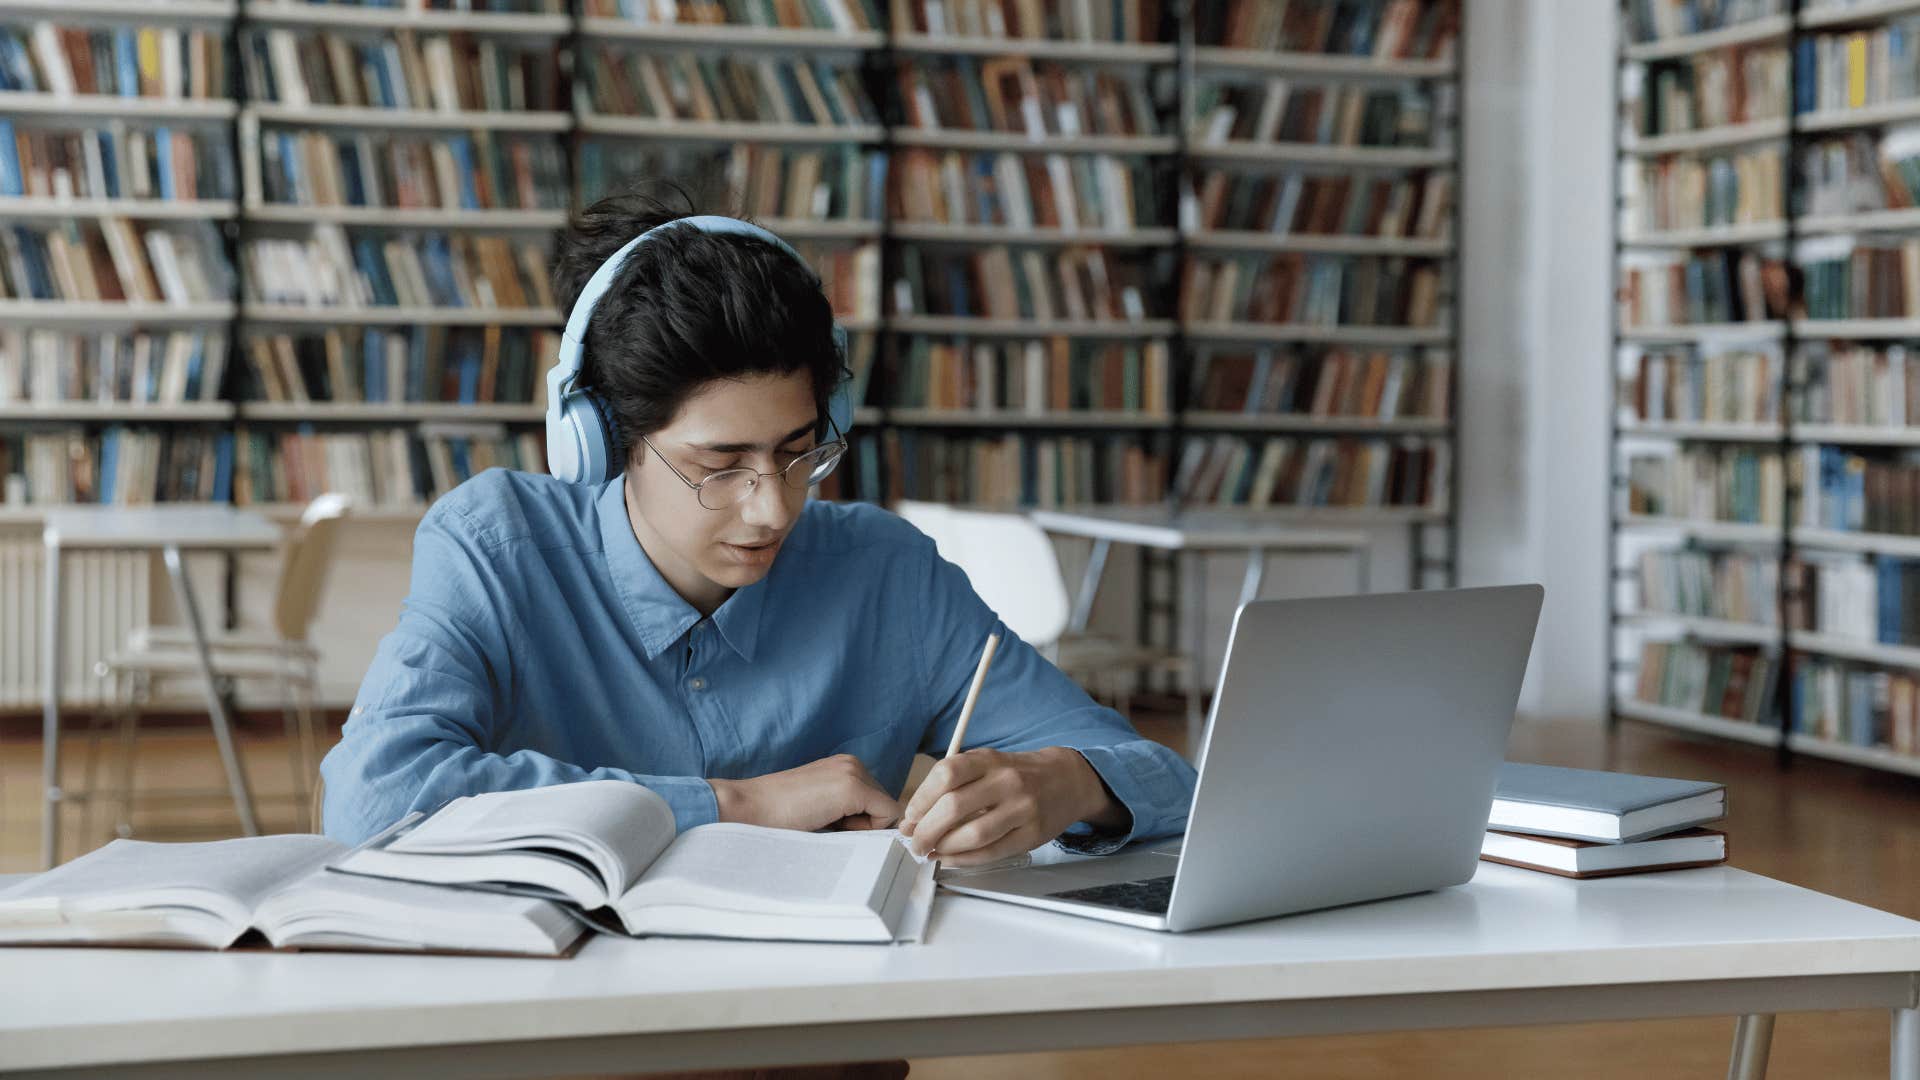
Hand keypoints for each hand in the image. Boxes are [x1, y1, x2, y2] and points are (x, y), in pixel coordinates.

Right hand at [709, 754, 902, 832]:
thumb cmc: (778, 815)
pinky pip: (886, 816)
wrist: (748, 808)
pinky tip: (834, 826)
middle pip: (884, 805)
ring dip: (862, 826)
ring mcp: (852, 773)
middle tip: (828, 825)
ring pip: (886, 811)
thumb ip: (846, 809)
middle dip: (864, 823)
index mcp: (844, 766)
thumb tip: (878, 829)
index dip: (861, 822)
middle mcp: (852, 764)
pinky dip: (868, 830)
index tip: (832, 825)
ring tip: (826, 823)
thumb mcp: (820, 805)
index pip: (875, 800)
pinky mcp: (851, 789)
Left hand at [898, 747, 1128, 865]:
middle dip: (926, 830)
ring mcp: (1022, 809)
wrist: (1067, 780)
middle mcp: (1007, 781)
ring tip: (931, 851)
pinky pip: (992, 852)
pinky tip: (951, 858)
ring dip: (944, 848)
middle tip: (914, 842)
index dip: (920, 799)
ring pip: (973, 834)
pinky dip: (965, 859)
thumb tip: (914, 818)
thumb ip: (953, 785)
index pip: (946, 775)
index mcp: (990, 759)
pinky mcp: (1032, 835)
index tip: (910, 817)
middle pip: (954, 807)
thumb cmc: (1017, 774)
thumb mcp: (988, 763)